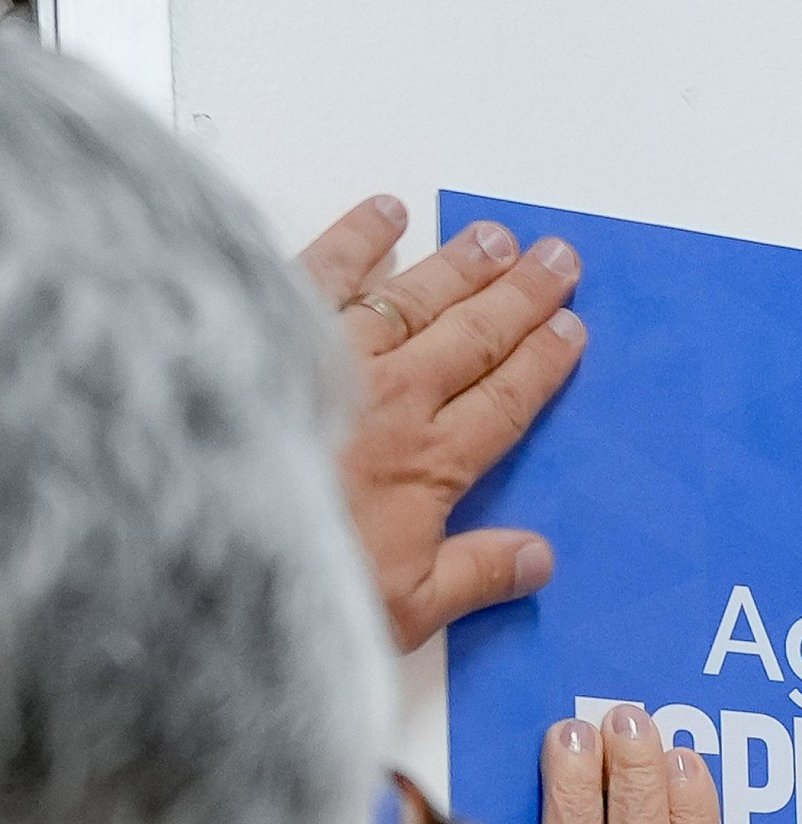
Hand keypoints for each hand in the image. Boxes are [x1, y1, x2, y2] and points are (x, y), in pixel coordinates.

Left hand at [299, 196, 585, 651]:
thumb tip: (539, 559)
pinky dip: (360, 235)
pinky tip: (388, 213)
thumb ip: (477, 575)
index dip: (543, 362)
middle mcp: (396, 395)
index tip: (570, 328)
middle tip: (556, 259)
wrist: (204, 539)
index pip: (505, 401)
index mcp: (432, 462)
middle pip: (474, 336)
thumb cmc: (303, 578)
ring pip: (417, 296)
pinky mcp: (276, 328)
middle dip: (521, 296)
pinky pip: (330, 268)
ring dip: (462, 263)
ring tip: (497, 238)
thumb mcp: (407, 607)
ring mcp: (339, 355)